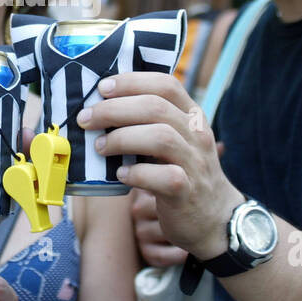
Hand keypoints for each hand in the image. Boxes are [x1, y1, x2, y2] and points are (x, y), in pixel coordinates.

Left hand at [78, 72, 242, 259]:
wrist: (215, 218)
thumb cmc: (182, 173)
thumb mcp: (175, 141)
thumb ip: (149, 123)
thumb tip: (101, 108)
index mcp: (192, 116)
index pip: (166, 85)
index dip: (131, 82)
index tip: (102, 87)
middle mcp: (197, 135)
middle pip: (156, 107)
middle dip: (114, 109)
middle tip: (86, 119)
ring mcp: (195, 163)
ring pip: (160, 137)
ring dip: (122, 138)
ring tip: (99, 146)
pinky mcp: (187, 192)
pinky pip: (163, 176)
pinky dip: (136, 173)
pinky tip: (120, 174)